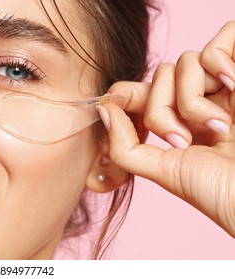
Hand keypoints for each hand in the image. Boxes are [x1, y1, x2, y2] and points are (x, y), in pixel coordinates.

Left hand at [100, 21, 234, 236]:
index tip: (115, 105)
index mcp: (183, 122)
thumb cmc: (220, 191)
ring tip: (220, 129)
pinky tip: (233, 86)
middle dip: (161, 108)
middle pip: (160, 75)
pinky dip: (217, 61)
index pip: (143, 92)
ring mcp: (228, 85)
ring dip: (192, 99)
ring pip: (185, 61)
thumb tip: (104, 108)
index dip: (126, 95)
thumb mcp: (163, 171)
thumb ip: (125, 146)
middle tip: (183, 139)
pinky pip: (222, 39)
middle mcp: (205, 100)